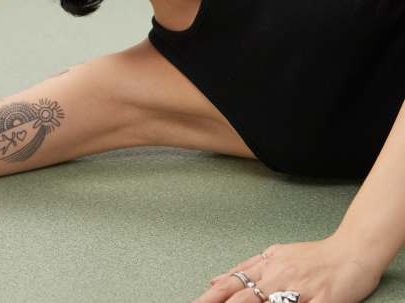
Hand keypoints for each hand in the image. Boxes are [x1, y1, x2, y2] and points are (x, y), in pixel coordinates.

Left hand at [192, 237, 381, 302]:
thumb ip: (248, 267)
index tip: (195, 302)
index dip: (212, 295)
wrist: (352, 251)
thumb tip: (216, 279)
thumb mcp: (277, 255)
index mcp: (268, 265)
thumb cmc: (315, 256)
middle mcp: (280, 276)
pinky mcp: (323, 300)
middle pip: (245, 295)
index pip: (234, 282)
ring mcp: (301, 289)